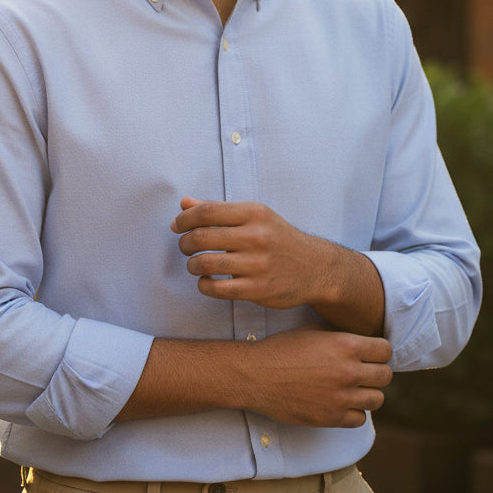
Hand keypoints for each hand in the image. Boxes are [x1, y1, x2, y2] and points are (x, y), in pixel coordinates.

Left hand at [171, 197, 344, 309]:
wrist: (315, 268)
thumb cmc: (278, 239)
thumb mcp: (254, 217)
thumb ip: (218, 211)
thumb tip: (184, 203)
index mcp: (254, 213)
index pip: (207, 211)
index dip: (184, 219)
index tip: (177, 226)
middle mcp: (256, 236)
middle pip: (201, 237)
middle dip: (185, 243)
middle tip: (185, 247)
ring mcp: (257, 264)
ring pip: (205, 264)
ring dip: (192, 265)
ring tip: (196, 265)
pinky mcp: (257, 289)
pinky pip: (216, 289)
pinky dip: (204, 285)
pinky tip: (207, 281)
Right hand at [240, 326, 392, 427]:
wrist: (256, 375)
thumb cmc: (282, 349)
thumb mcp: (313, 332)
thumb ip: (341, 337)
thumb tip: (361, 343)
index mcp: (346, 345)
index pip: (385, 350)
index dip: (379, 351)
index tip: (371, 354)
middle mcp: (348, 371)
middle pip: (385, 376)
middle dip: (376, 372)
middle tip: (364, 372)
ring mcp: (341, 397)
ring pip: (377, 399)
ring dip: (368, 394)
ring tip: (354, 389)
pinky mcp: (331, 418)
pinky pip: (360, 419)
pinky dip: (354, 412)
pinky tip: (341, 403)